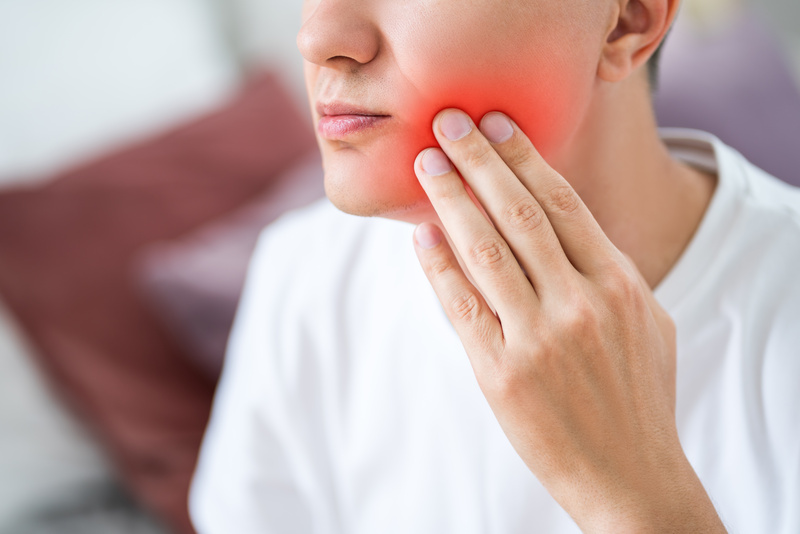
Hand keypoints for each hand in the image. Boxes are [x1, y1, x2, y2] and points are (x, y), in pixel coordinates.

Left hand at [411, 109, 725, 532]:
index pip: (562, 203)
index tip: (496, 123)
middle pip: (518, 212)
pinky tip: (422, 234)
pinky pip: (462, 305)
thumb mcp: (645, 321)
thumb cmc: (637, 393)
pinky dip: (439, 265)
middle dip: (478, 161)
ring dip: (450, 200)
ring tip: (425, 164)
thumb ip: (605, 270)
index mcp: (618, 283)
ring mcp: (538, 338)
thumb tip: (561, 222)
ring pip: (484, 250)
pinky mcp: (501, 372)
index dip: (523, 157)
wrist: (629, 475)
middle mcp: (578, 303)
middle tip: (447, 122)